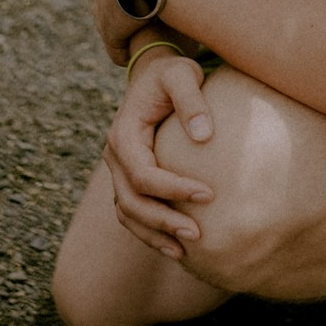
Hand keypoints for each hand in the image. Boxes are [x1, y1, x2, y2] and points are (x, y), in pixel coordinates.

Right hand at [104, 50, 213, 257]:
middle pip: (131, 201)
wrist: (155, 76)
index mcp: (124, 135)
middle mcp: (115, 156)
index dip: (174, 189)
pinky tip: (177, 247)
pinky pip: (134, 213)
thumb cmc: (171, 74)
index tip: (209, 194)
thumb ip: (192, 100)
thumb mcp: (182, 75)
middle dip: (163, 221)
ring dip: (154, 234)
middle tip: (198, 233)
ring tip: (185, 251)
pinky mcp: (130, 179)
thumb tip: (204, 136)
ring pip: (128, 213)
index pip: (143, 174)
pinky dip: (150, 232)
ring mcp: (119, 171)